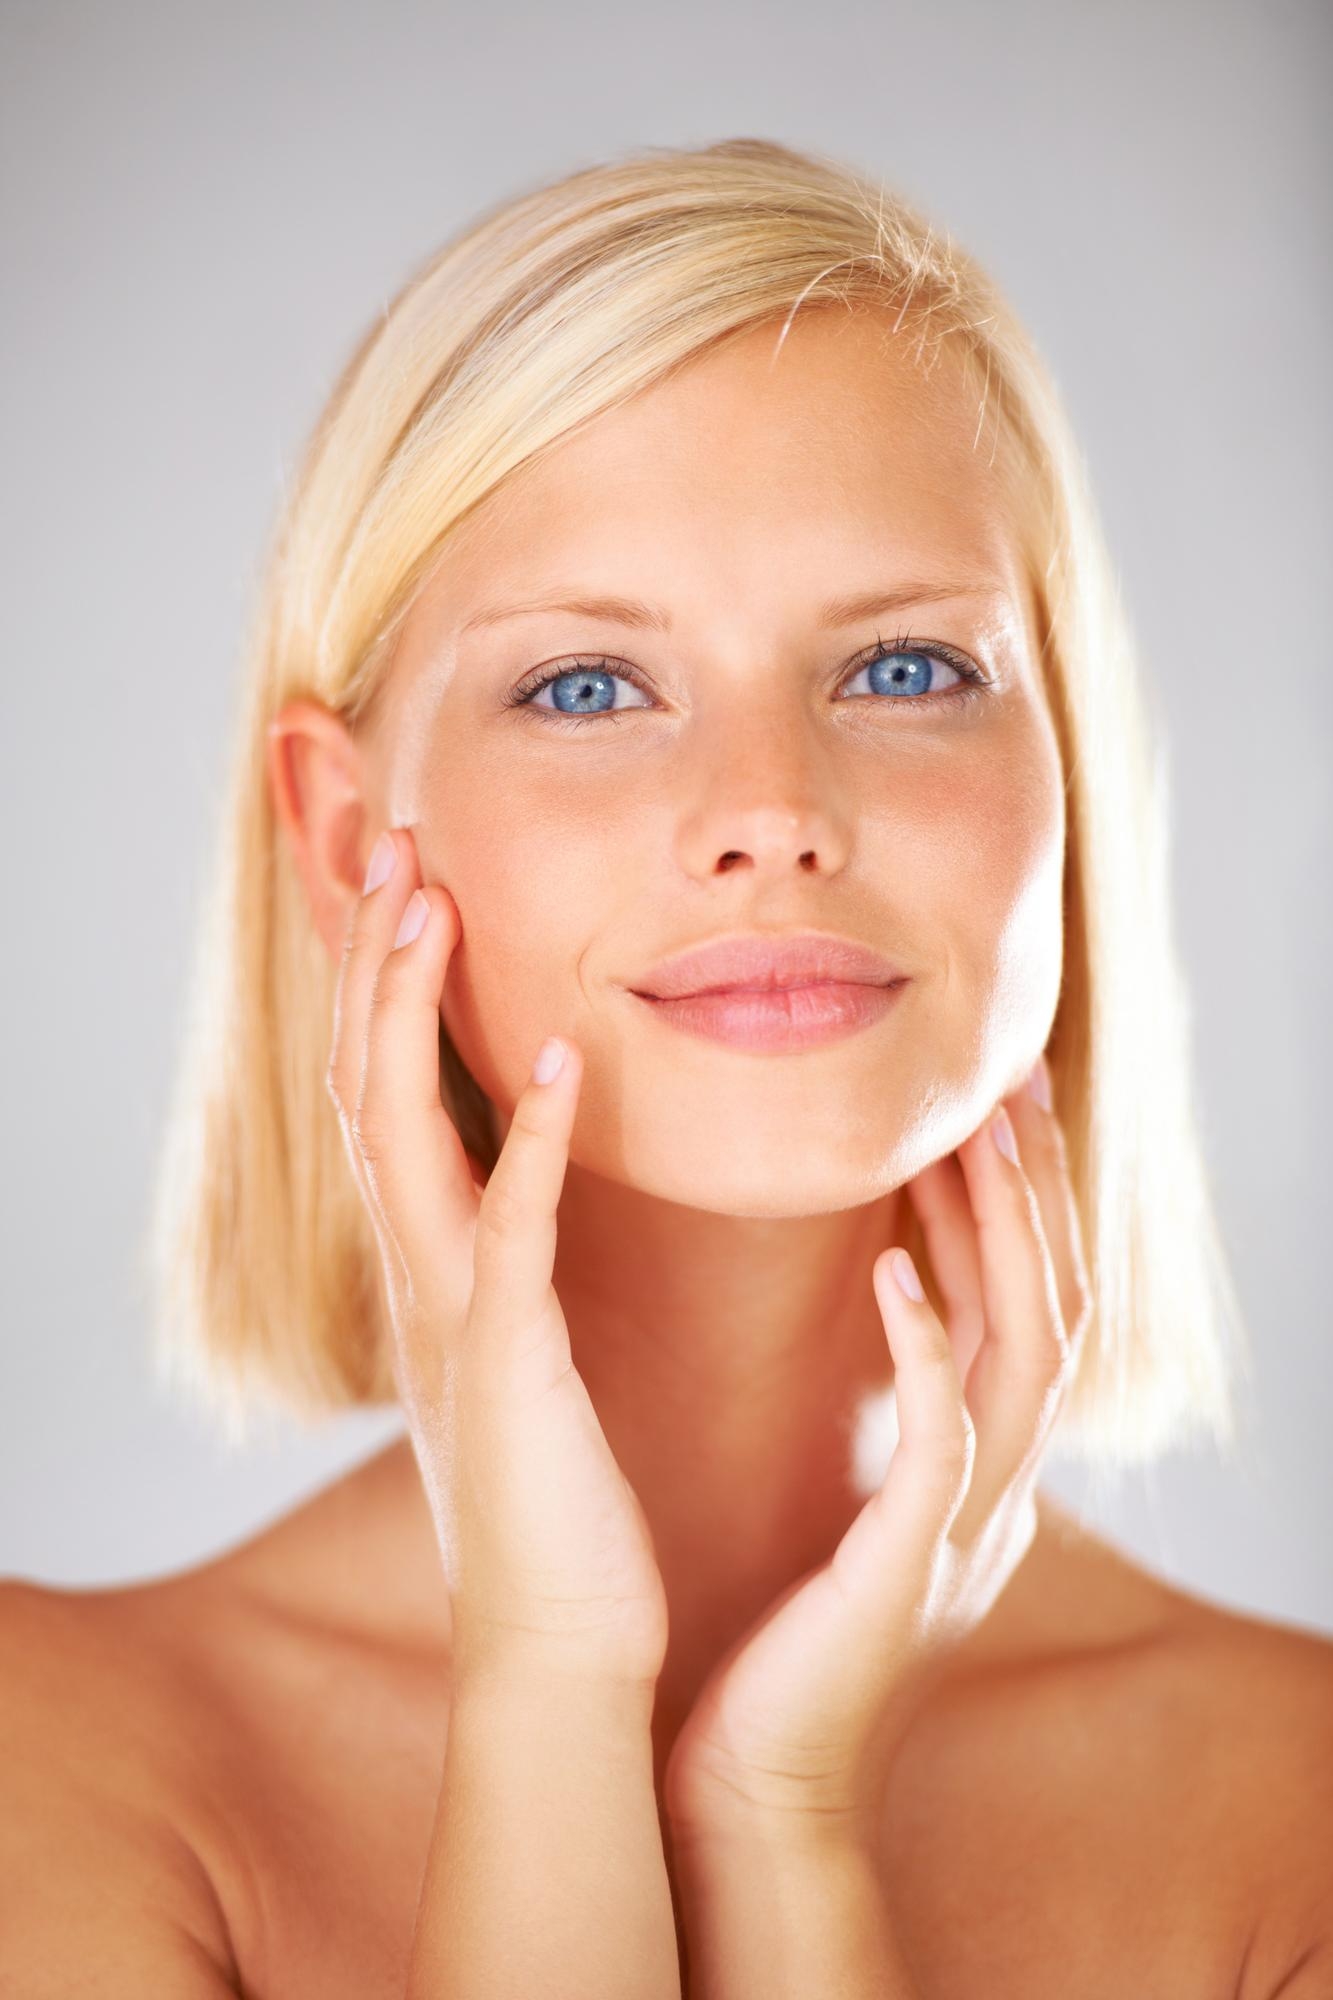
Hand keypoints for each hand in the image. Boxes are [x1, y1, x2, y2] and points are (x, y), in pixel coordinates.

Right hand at [326, 826, 668, 1690]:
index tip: (412, 878)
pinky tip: (569, 1061)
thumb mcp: (518, 1350)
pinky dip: (533, 1142)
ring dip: (408, 1010)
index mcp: (428, 1265)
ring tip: (429, 900)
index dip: (384, 984)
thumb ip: (511, 1256)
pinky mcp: (508, 1363)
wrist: (558, 1640)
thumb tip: (527, 1173)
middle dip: (374, 959)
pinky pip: (510, 1231)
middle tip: (395, 842)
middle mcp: (416, 1275)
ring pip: (398, 1133)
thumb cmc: (554, 1495)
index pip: (382, 1093)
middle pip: (364, 1083)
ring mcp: (451, 1315)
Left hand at [662, 1061, 1090, 1845]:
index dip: (1018, 1212)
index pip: (1024, 1313)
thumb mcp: (851, 1507)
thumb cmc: (780, 1639)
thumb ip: (882, 1423)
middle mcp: (996, 1492)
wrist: (753, 1780)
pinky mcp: (911, 1562)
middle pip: (1053, 1312)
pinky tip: (893, 1269)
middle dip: (1036, 1199)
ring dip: (1000, 1241)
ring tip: (970, 1140)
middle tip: (1010, 1089)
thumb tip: (875, 1327)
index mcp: (978, 1473)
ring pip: (1024, 1354)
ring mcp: (966, 1528)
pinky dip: (930, 1346)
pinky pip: (945, 1437)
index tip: (990, 1112)